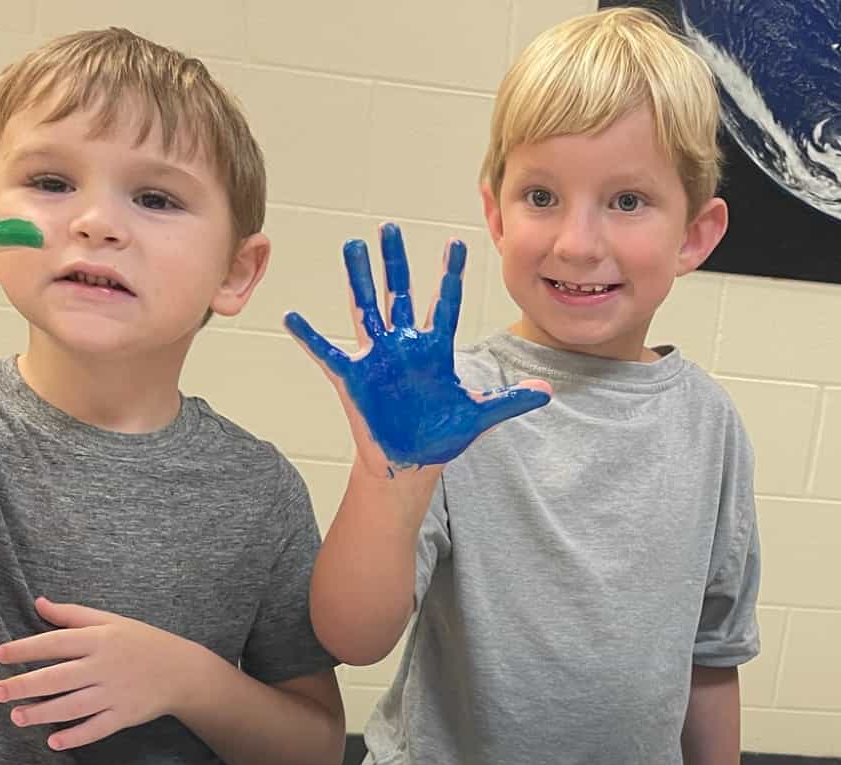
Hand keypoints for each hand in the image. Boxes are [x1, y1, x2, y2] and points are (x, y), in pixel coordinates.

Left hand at [0, 597, 206, 751]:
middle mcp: (104, 667)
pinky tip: (54, 741)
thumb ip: (72, 615)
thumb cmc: (142, 642)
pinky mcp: (125, 716)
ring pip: (72, 706)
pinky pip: (97, 728)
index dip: (26, 649)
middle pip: (58, 678)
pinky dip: (76, 737)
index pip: (55, 643)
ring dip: (42, 714)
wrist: (182, 671)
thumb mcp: (110, 621)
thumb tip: (38, 603)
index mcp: (99, 640)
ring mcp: (115, 693)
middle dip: (24, 686)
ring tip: (17, 717)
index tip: (0, 655)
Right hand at [285, 223, 550, 472]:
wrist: (411, 462)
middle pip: (400, 294)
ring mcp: (377, 358)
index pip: (445, 303)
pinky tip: (293, 317)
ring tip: (352, 246)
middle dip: (396, 262)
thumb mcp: (480, 416)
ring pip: (366, 309)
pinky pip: (327, 353)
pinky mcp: (354, 377)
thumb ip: (510, 400)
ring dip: (359, 279)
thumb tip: (547, 392)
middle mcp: (404, 345)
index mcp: (435, 349)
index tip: (455, 242)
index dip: (450, 275)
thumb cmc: (441, 437)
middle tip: (391, 227)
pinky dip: (309, 337)